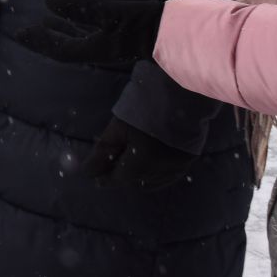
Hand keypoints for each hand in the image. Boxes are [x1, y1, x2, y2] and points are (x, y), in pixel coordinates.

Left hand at [16, 0, 163, 64]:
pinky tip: (75, 12)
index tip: (19, 33)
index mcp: (94, 49)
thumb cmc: (145, 23)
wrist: (177, 29)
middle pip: (65, 46)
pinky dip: (77, 22)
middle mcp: (100, 49)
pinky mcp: (120, 34)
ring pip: (78, 38)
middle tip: (26, 31)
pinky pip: (91, 30)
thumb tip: (48, 0)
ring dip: (60, 29)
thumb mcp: (111, 13)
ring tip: (46, 19)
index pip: (59, 48)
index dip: (38, 41)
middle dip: (45, 38)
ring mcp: (110, 43)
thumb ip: (80, 7)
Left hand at [78, 116, 194, 191]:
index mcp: (142, 164)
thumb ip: (103, 151)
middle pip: (135, 182)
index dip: (105, 179)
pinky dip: (154, 174)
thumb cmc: (144, 108)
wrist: (180, 94)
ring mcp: (177, 168)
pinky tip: (147, 164)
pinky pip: (167, 176)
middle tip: (110, 167)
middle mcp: (161, 172)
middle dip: (121, 176)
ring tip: (127, 164)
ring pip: (152, 182)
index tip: (95, 178)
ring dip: (137, 177)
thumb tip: (87, 171)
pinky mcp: (188, 162)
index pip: (118, 179)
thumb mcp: (117, 128)